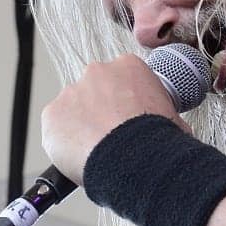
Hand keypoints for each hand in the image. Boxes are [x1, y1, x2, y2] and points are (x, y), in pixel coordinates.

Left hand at [39, 54, 185, 182]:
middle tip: (113, 137)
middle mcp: (97, 72)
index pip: (122, 81)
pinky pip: (56, 129)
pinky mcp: (52, 114)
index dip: (125, 103)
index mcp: (129, 67)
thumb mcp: (173, 119)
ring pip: (73, 110)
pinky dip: (65, 142)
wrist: (134, 159)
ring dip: (83, 127)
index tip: (127, 119)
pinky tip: (82, 157)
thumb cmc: (156, 140)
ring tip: (98, 152)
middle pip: (95, 92)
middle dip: (101, 112)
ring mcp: (71, 92)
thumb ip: (161, 114)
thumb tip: (172, 130)